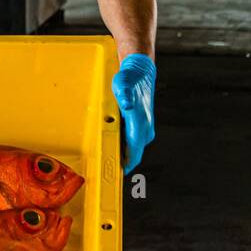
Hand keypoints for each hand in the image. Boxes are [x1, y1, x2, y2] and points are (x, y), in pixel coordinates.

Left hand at [111, 53, 154, 174]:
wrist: (141, 73)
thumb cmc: (129, 80)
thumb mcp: (123, 84)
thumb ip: (124, 95)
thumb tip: (128, 105)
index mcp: (140, 123)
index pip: (134, 151)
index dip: (126, 165)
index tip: (116, 177)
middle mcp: (145, 129)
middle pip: (133, 154)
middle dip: (121, 164)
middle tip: (105, 173)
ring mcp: (143, 128)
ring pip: (132, 148)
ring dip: (121, 155)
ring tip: (105, 162)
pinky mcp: (140, 126)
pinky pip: (130, 142)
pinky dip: (122, 147)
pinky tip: (111, 147)